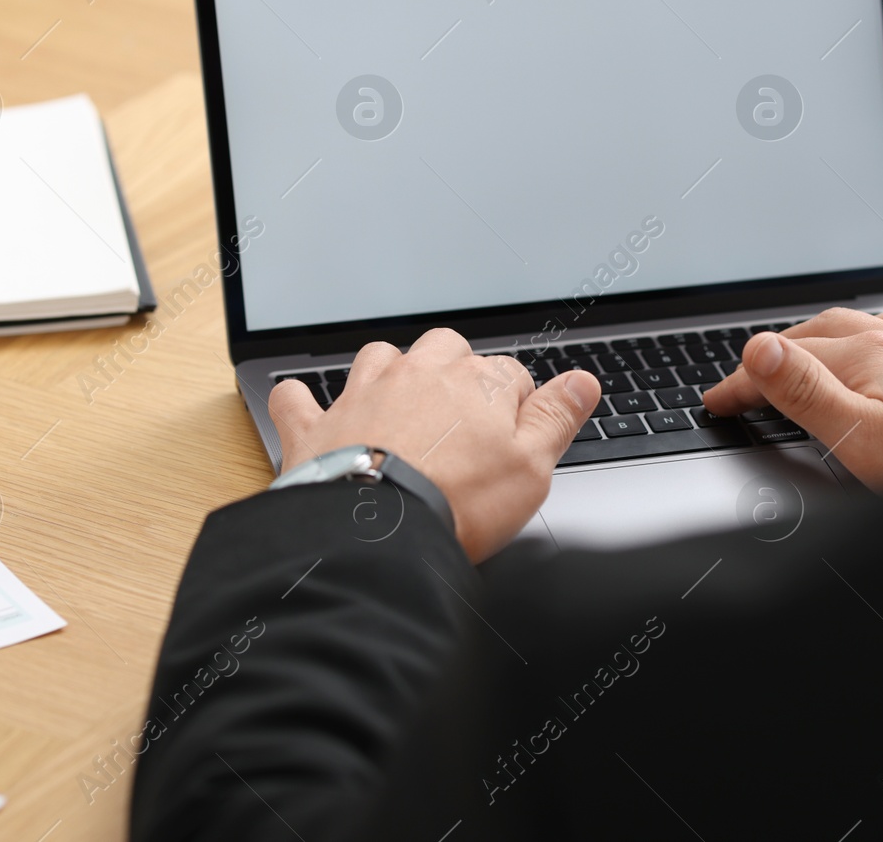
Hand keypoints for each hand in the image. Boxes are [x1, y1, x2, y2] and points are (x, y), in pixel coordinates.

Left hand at [267, 328, 601, 562]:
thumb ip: (556, 417)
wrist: (374, 532)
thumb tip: (583, 381)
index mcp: (476, 383)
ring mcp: (363, 395)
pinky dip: (303, 401)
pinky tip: (306, 407)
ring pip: (379, 358)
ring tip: (399, 402)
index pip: (509, 375)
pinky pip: (300, 398)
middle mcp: (418, 374)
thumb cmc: (457, 502)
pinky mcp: (317, 427)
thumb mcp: (532, 467)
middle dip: (456, 371)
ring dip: (389, 372)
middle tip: (462, 416)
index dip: (516, 405)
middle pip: (445, 351)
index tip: (515, 434)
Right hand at [703, 308, 882, 489]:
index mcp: (865, 353)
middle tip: (747, 380)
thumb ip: (805, 392)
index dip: (742, 382)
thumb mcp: (862, 437)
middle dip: (773, 354)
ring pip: (859, 325)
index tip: (716, 400)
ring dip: (818, 340)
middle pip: (816, 332)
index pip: (782, 359)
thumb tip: (756, 349)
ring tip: (799, 357)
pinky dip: (865, 339)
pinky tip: (877, 353)